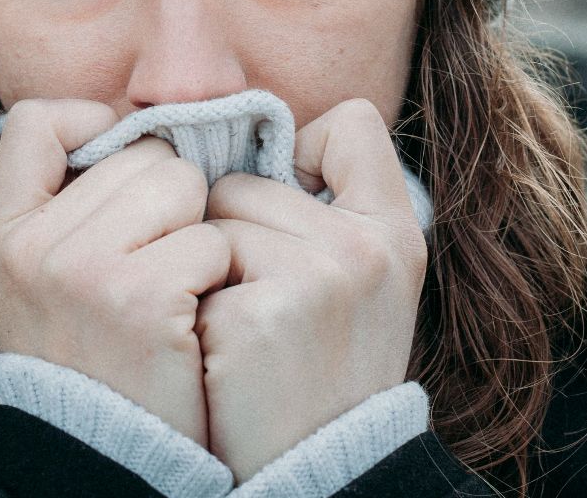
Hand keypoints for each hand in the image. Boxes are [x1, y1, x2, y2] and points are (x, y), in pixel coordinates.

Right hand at [0, 99, 230, 447]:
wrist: (106, 458)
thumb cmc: (95, 360)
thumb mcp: (43, 283)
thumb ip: (71, 207)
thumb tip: (139, 129)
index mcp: (4, 235)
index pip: (39, 122)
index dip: (93, 127)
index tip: (123, 173)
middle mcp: (33, 246)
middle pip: (141, 153)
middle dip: (169, 198)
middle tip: (158, 263)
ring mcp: (83, 270)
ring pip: (184, 184)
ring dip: (199, 232)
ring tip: (176, 287)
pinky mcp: (141, 298)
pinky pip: (212, 239)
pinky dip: (218, 275)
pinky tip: (194, 317)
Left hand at [196, 99, 427, 481]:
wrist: (317, 473)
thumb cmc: (323, 370)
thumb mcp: (361, 283)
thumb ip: (330, 207)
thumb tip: (251, 137)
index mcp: (397, 229)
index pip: (350, 123)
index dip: (303, 156)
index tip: (291, 216)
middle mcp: (365, 245)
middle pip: (246, 178)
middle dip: (232, 232)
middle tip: (261, 307)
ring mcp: (316, 277)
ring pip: (209, 219)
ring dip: (205, 271)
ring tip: (240, 332)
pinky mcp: (260, 314)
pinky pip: (189, 268)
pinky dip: (191, 311)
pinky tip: (222, 357)